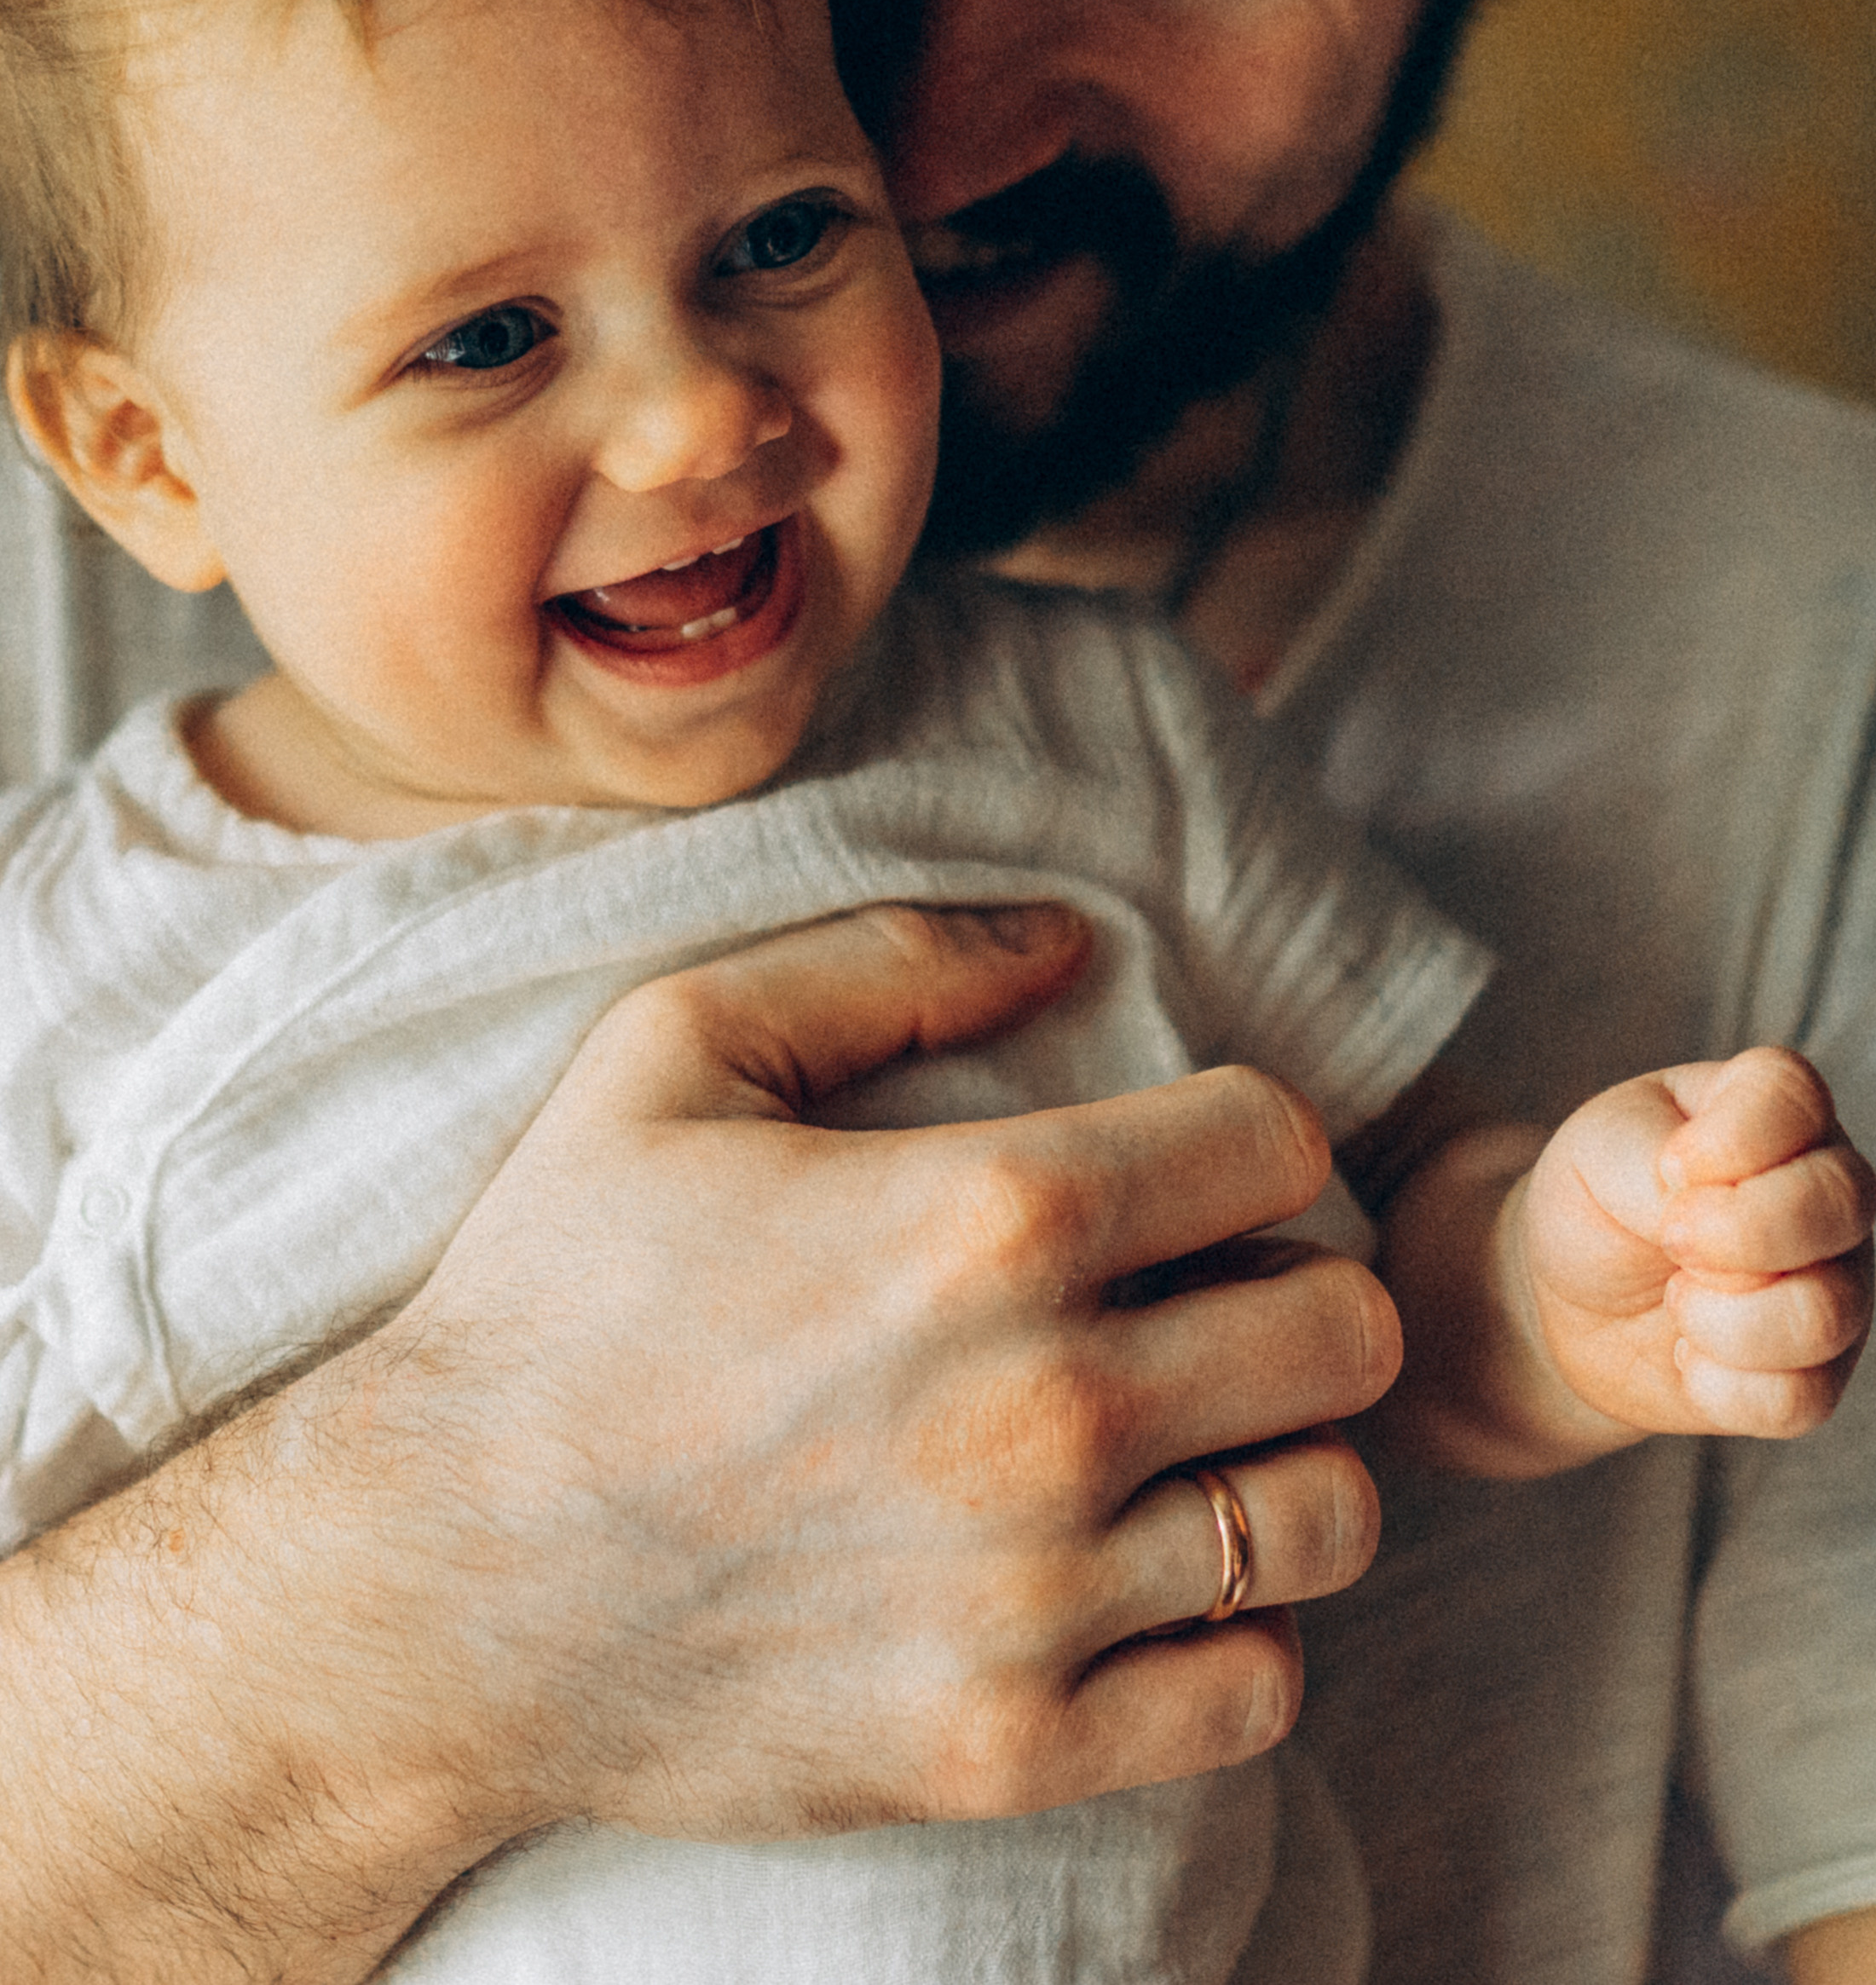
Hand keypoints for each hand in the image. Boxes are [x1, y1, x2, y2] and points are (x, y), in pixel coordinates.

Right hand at [390, 900, 1398, 1837]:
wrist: (430, 1586)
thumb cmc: (552, 1295)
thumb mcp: (672, 1050)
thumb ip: (888, 961)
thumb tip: (1070, 938)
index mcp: (983, 1219)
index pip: (1278, 1142)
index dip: (1243, 1133)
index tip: (1183, 1162)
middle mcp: (1044, 1410)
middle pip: (1346, 1328)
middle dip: (1291, 1286)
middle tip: (1201, 1296)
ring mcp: (1036, 1598)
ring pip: (1328, 1513)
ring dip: (1279, 1459)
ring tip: (1188, 1438)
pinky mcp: (1010, 1747)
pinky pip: (1254, 1688)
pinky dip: (1232, 1631)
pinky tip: (1141, 1576)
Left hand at [1519, 1045, 1874, 1439]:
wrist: (1570, 1301)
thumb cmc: (1596, 1200)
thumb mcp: (1596, 1153)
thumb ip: (1653, 1163)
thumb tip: (1720, 1232)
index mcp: (1770, 1107)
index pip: (1794, 1095)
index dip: (1734, 1138)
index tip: (1672, 1166)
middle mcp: (1824, 1188)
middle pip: (1841, 1201)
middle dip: (1740, 1231)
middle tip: (1670, 1240)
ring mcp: (1835, 1282)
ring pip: (1827, 1313)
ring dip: (1724, 1320)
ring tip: (1675, 1299)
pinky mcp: (1817, 1372)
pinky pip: (1800, 1398)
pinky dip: (1720, 1388)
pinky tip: (1688, 1357)